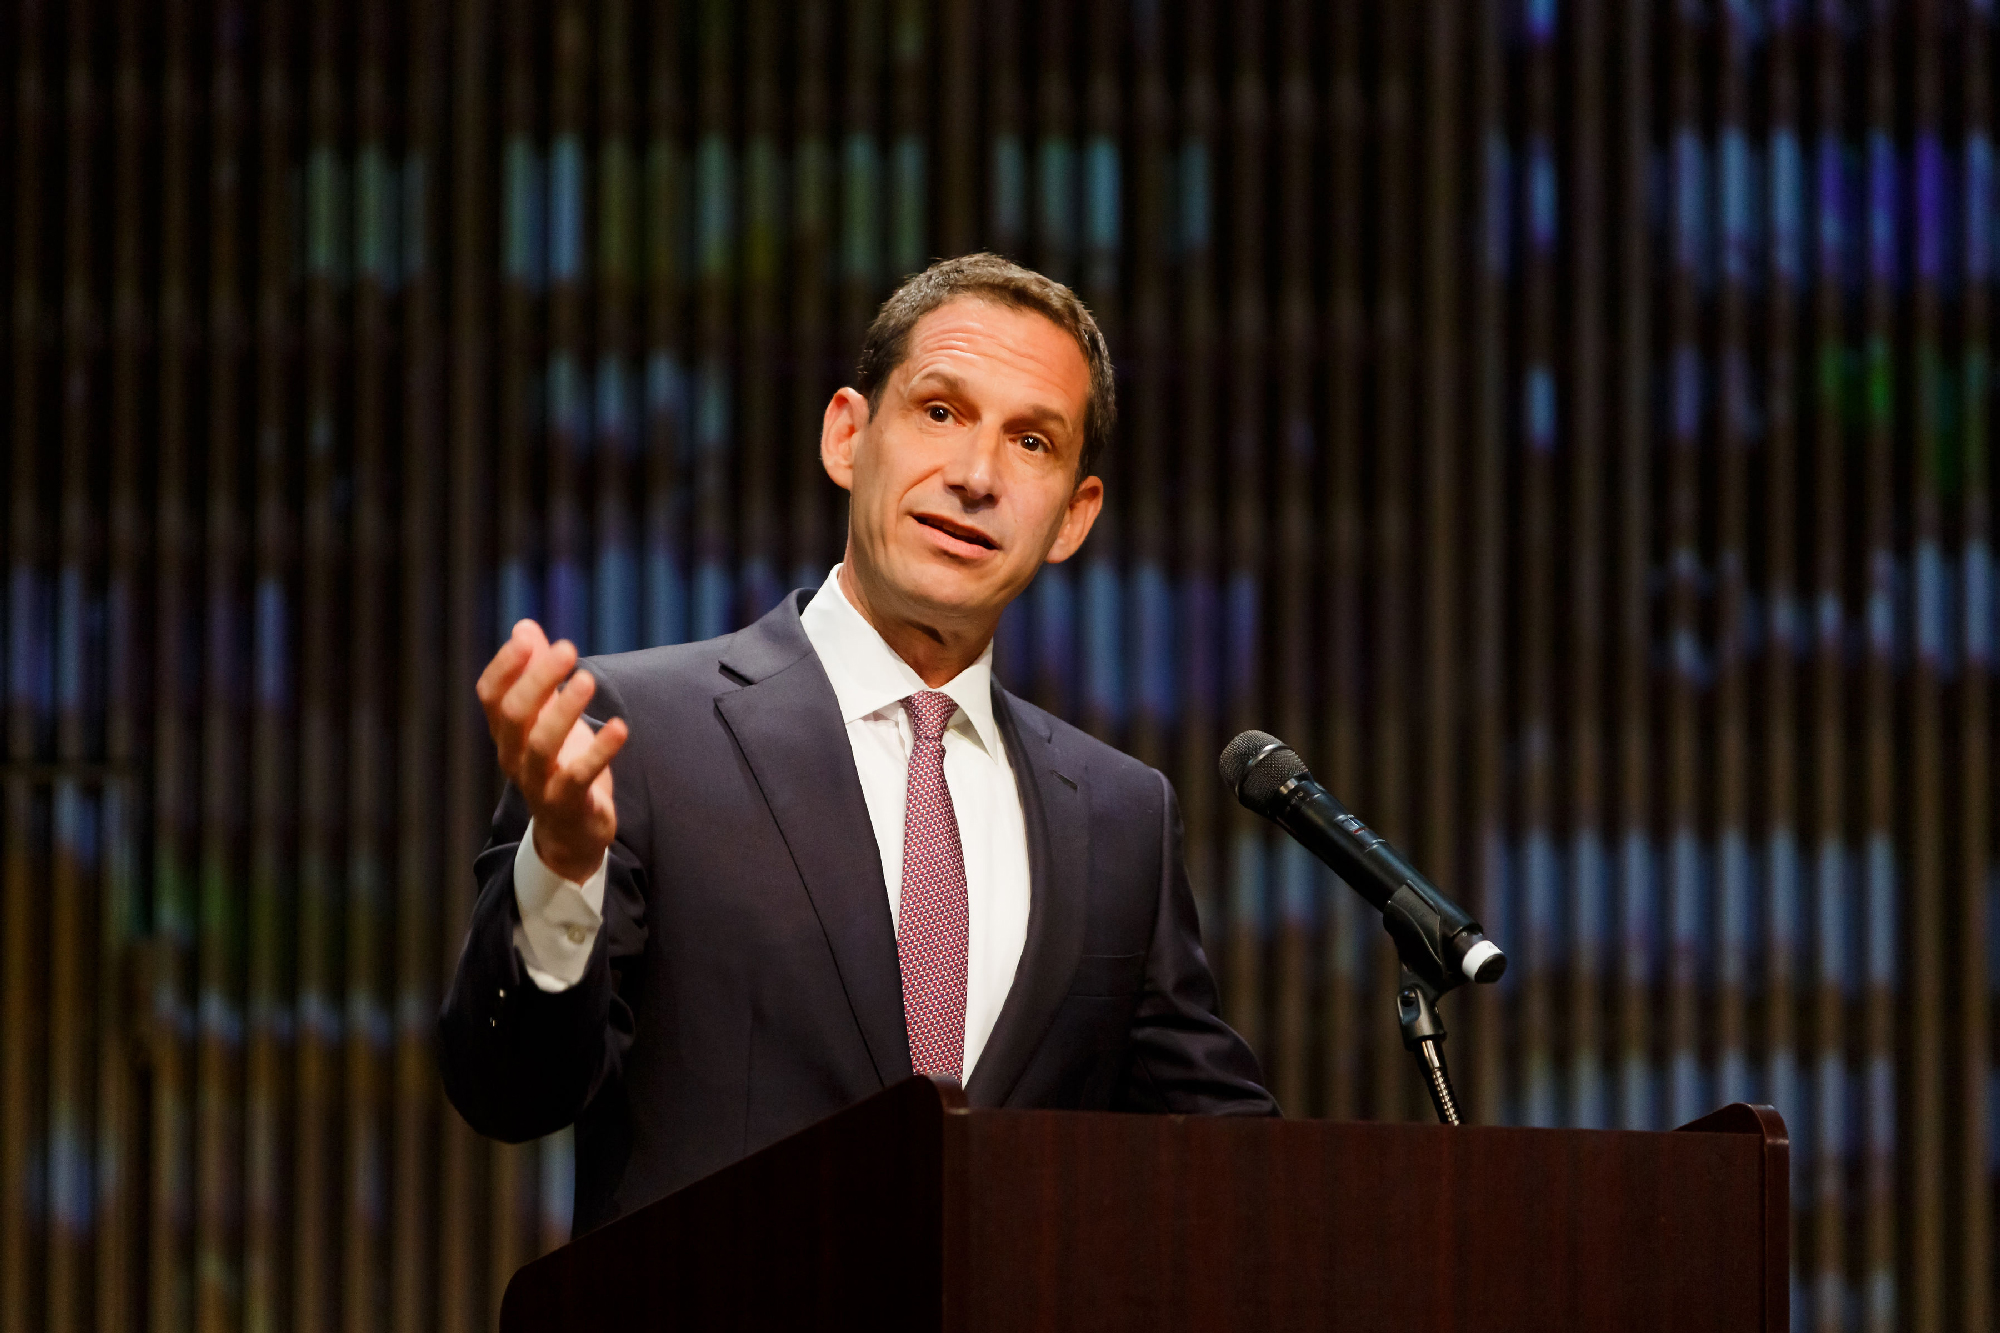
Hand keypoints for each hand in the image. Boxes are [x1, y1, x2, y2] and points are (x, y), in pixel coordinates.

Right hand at [476, 620, 629, 882]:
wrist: (571, 831)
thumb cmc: (560, 764)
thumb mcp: (547, 717)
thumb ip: (536, 674)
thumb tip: (524, 627)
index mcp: (506, 733)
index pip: (491, 696)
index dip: (505, 666)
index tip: (528, 639)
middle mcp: (514, 756)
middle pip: (515, 715)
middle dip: (539, 679)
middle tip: (568, 648)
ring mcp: (537, 784)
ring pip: (541, 745)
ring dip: (564, 710)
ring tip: (588, 680)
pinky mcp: (567, 805)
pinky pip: (577, 778)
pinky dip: (599, 751)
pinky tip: (620, 727)